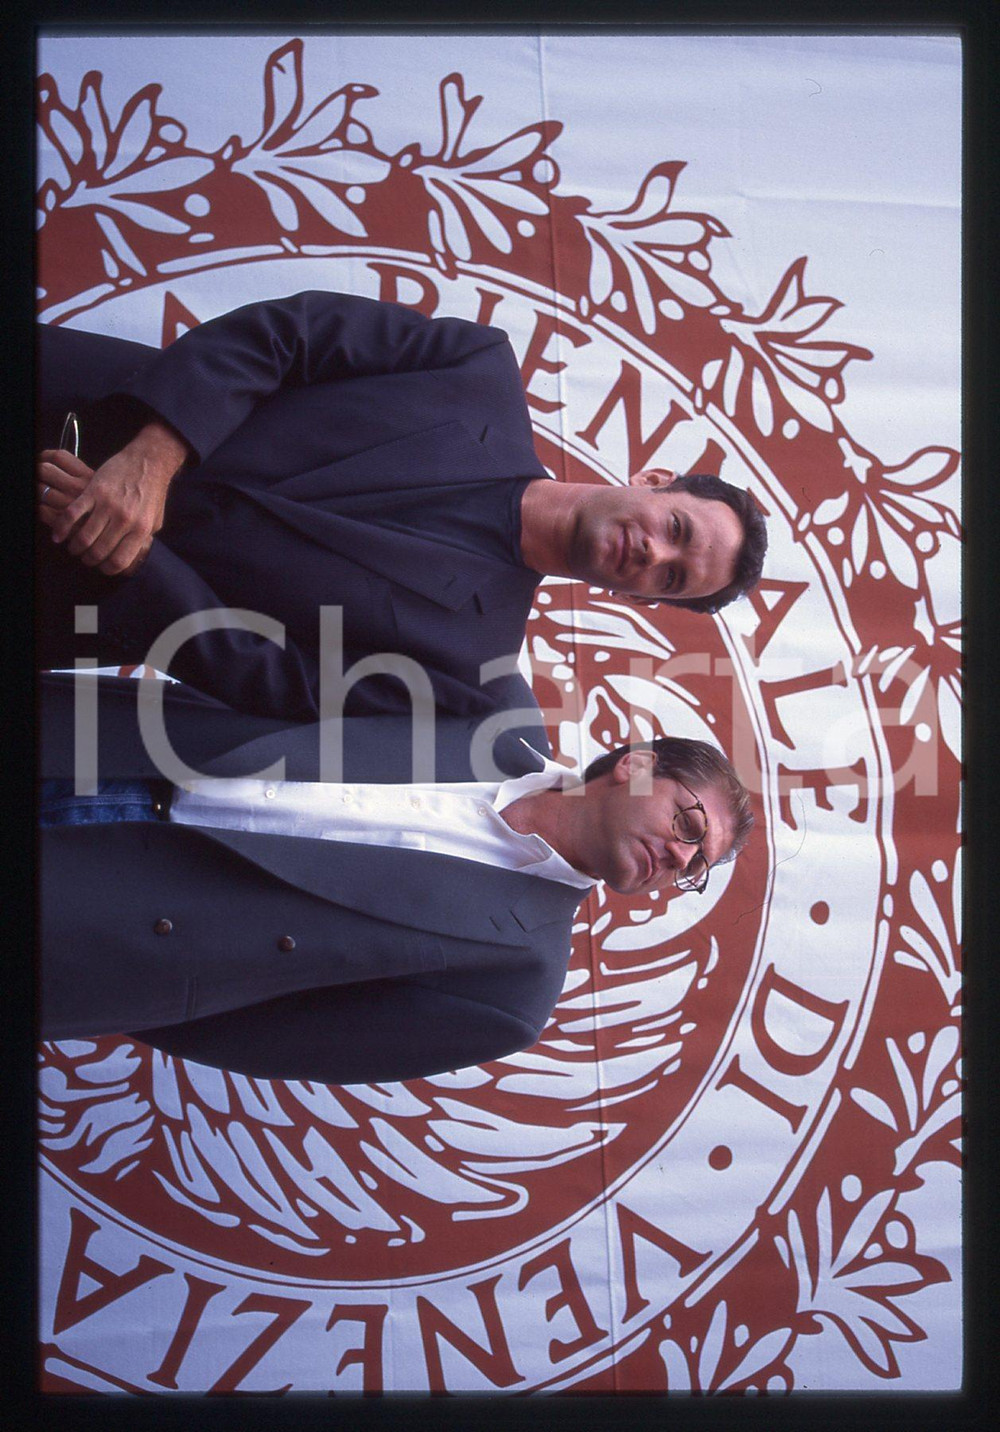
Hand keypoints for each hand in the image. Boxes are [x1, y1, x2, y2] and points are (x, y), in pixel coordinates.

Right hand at [43, 419, 187, 576]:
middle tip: (85, 558)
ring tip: (74, 547)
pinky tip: (58, 535)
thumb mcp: (155, 521)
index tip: (101, 568)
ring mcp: (108, 505)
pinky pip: (72, 514)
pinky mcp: (93, 491)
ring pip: (84, 537)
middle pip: (99, 552)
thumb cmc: (152, 493)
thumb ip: (143, 539)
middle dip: (89, 559)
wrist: (147, 463)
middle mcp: (124, 519)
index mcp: (141, 529)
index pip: (120, 561)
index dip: (107, 569)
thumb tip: (132, 556)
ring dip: (75, 547)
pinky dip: (62, 528)